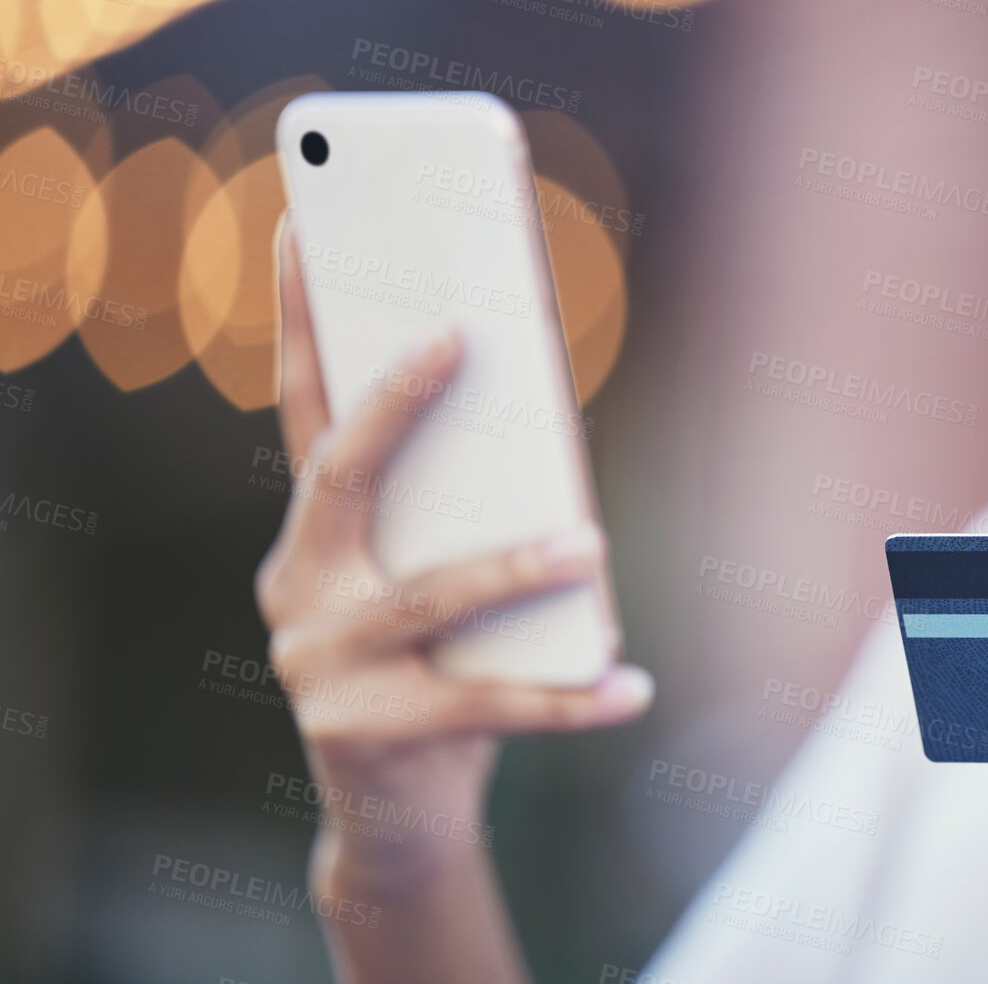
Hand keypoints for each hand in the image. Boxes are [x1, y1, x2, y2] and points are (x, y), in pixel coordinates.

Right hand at [256, 219, 651, 890]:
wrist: (397, 816)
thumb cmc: (435, 668)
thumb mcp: (436, 581)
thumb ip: (462, 513)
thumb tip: (542, 432)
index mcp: (313, 539)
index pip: (303, 414)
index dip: (299, 322)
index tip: (304, 228)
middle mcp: (298, 590)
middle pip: (341, 477)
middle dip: (394, 401)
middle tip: (459, 336)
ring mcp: (322, 666)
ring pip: (430, 595)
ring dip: (514, 565)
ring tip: (587, 541)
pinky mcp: (371, 736)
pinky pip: (491, 704)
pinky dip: (571, 696)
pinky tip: (633, 685)